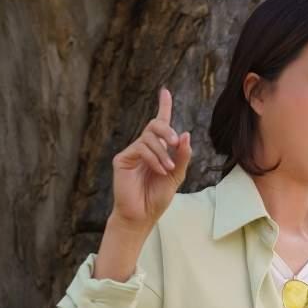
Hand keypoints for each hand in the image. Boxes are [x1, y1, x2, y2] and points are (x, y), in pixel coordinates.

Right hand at [110, 87, 191, 230]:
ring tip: (167, 168)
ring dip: (163, 152)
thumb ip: (182, 156)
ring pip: (149, 138)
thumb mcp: (176, 176)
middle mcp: (144, 148)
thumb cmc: (158, 197)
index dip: (163, 107)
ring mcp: (132, 153)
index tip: (165, 91)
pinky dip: (153, 158)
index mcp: (158, 150)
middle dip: (167, 129)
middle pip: (155, 125)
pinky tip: (159, 170)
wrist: (142, 215)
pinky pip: (140, 148)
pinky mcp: (122, 159)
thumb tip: (186, 134)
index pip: (160, 124)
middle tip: (176, 141)